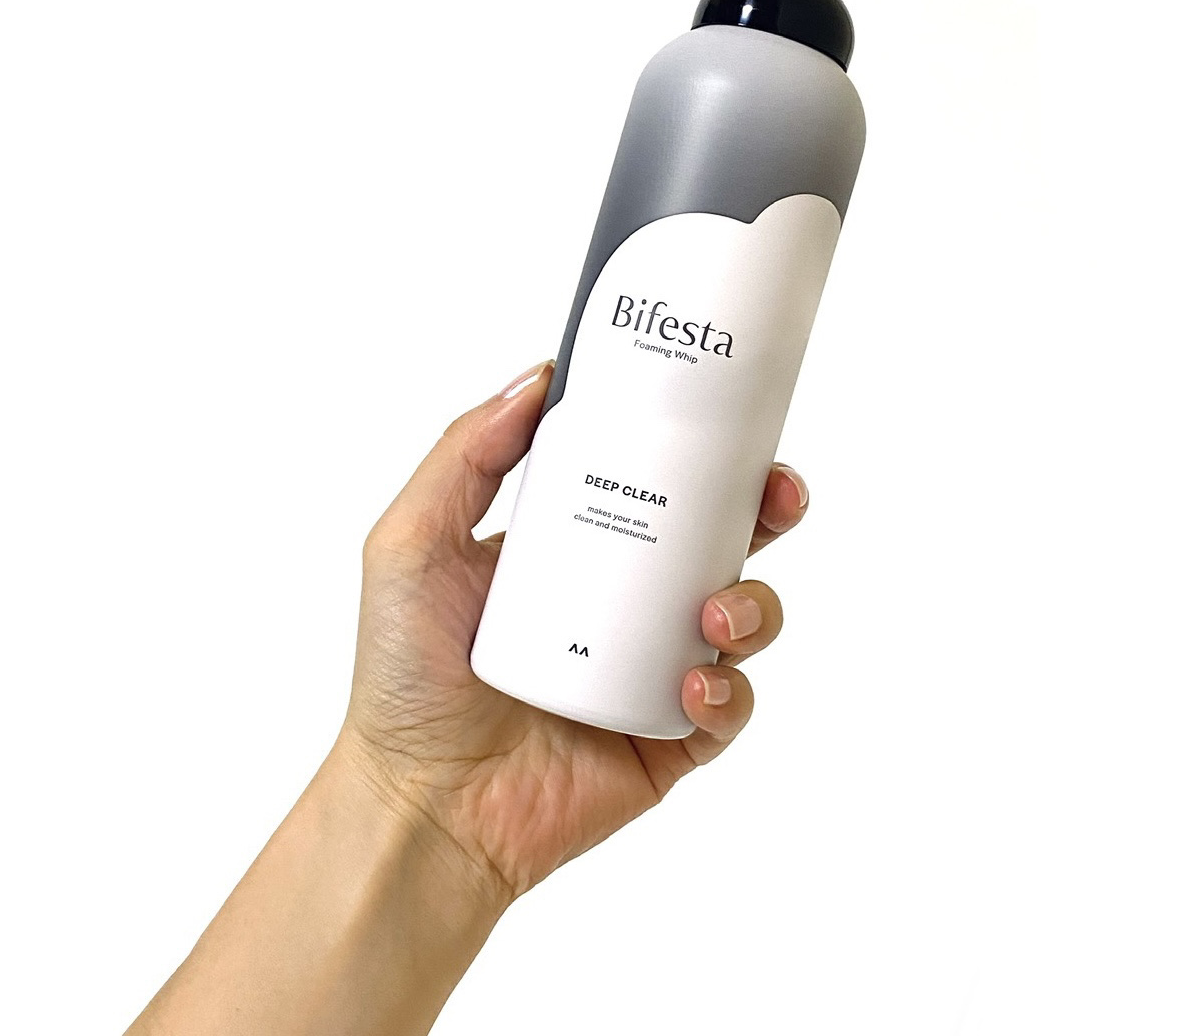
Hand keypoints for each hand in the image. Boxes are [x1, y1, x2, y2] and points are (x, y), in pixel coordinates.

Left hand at [342, 359, 808, 905]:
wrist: (420, 804)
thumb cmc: (404, 676)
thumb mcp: (413, 543)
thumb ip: (465, 454)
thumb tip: (537, 377)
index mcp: (577, 547)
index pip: (656, 482)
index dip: (703, 451)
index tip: (730, 420)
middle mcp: (623, 602)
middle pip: (722, 539)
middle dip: (764, 510)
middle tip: (775, 497)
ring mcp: (650, 668)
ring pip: (744, 617)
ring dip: (755, 604)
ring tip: (714, 614)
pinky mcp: (669, 737)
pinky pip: (730, 706)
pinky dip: (728, 692)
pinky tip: (692, 684)